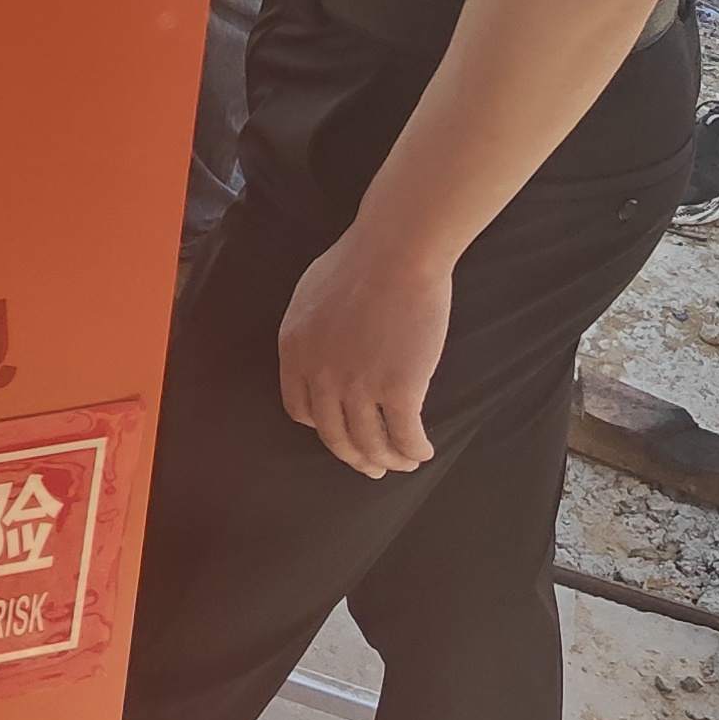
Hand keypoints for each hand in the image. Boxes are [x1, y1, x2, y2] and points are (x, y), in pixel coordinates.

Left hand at [278, 223, 451, 478]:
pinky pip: (405, 437)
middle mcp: (321, 375)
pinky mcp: (398, 389)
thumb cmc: (360, 262)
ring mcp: (358, 385)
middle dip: (356, 457)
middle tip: (372, 467)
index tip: (341, 431)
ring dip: (389, 460)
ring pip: (371, 444)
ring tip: (404, 462)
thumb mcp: (311, 297)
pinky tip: (423, 451)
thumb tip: (322, 356)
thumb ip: (312, 334)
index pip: (300, 410)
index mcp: (295, 351)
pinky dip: (415, 451)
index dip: (322, 427)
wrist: (396, 251)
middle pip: (334, 436)